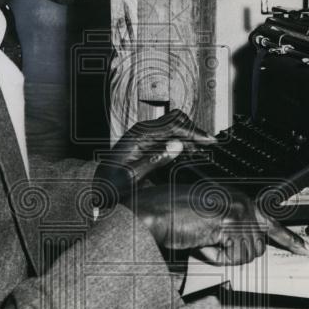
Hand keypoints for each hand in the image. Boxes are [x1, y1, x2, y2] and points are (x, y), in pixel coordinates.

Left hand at [95, 109, 215, 198]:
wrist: (100, 189)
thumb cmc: (112, 184)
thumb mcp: (133, 176)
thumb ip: (155, 159)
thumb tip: (177, 145)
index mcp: (139, 135)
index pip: (173, 125)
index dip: (193, 131)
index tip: (208, 140)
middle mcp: (142, 131)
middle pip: (175, 120)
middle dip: (193, 130)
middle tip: (209, 144)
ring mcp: (144, 135)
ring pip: (173, 126)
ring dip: (189, 136)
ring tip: (203, 149)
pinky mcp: (146, 142)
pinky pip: (168, 135)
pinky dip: (181, 141)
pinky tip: (189, 151)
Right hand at [131, 184, 308, 265]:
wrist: (150, 212)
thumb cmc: (167, 214)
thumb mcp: (203, 219)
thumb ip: (224, 228)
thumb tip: (238, 248)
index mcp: (235, 198)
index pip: (270, 221)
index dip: (289, 239)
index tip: (306, 249)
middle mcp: (240, 201)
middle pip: (258, 245)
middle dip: (232, 253)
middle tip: (207, 243)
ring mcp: (236, 210)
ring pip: (247, 253)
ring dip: (221, 255)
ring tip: (200, 239)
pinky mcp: (228, 223)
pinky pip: (232, 257)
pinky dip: (213, 257)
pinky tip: (199, 241)